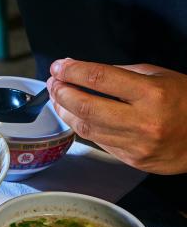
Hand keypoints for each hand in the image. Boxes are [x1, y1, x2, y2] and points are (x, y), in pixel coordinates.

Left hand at [47, 58, 186, 174]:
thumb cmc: (186, 102)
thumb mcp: (158, 76)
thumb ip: (119, 73)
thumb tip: (81, 70)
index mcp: (151, 93)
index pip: (99, 78)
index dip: (72, 71)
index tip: (59, 66)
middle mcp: (143, 121)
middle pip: (85, 106)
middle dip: (61, 92)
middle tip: (53, 82)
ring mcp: (136, 144)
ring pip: (86, 128)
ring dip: (65, 111)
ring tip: (58, 98)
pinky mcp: (132, 160)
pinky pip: (98, 142)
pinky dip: (83, 126)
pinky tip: (77, 115)